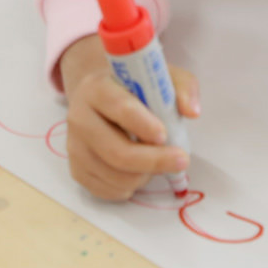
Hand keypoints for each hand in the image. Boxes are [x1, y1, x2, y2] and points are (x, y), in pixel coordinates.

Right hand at [58, 37, 199, 201]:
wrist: (99, 100)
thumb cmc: (135, 89)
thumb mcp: (161, 77)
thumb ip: (182, 87)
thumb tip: (192, 111)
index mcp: (96, 88)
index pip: (119, 109)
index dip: (144, 125)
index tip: (165, 135)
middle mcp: (79, 117)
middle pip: (117, 152)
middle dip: (154, 161)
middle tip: (182, 160)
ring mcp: (74, 147)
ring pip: (115, 176)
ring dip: (145, 175)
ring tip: (156, 161)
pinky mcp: (76, 170)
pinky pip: (108, 191)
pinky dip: (130, 187)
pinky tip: (138, 171)